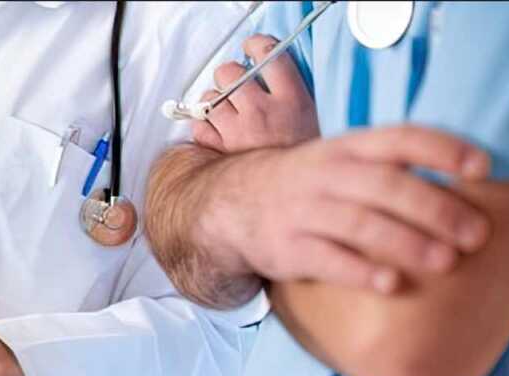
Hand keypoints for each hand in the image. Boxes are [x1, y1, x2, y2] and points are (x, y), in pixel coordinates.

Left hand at [195, 35, 319, 152]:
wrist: (291, 199)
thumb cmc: (298, 157)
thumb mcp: (309, 119)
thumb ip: (289, 92)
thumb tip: (264, 69)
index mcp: (292, 99)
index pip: (269, 54)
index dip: (256, 45)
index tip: (252, 47)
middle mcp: (262, 110)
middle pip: (230, 72)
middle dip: (228, 75)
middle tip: (234, 86)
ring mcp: (237, 130)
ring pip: (209, 97)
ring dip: (212, 101)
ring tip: (224, 112)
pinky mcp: (219, 149)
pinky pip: (199, 126)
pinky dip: (203, 127)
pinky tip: (217, 131)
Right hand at [217, 125, 492, 291]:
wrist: (232, 204)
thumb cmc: (309, 185)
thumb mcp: (342, 159)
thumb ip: (392, 165)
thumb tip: (467, 183)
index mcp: (347, 148)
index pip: (400, 139)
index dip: (442, 150)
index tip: (482, 168)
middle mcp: (326, 176)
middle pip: (386, 186)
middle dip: (436, 208)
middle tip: (476, 234)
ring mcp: (303, 212)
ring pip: (360, 223)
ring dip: (407, 242)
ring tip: (446, 261)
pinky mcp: (287, 249)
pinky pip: (327, 259)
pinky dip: (360, 271)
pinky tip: (391, 284)